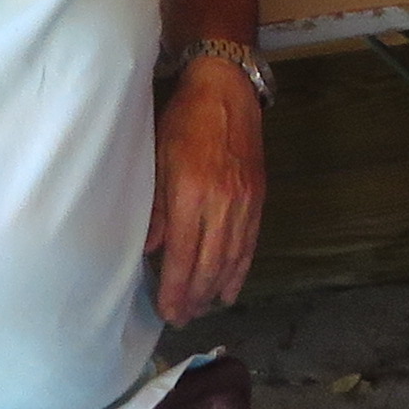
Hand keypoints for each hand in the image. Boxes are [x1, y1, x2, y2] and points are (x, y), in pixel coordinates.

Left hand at [151, 57, 267, 321]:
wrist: (226, 90)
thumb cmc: (184, 120)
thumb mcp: (157, 157)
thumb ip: (156, 207)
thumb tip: (150, 250)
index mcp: (191, 192)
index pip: (184, 254)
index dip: (176, 288)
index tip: (168, 311)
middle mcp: (222, 202)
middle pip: (210, 264)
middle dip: (195, 296)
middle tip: (182, 318)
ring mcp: (245, 202)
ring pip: (232, 258)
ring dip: (217, 289)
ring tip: (202, 309)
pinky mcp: (258, 197)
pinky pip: (249, 244)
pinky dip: (240, 270)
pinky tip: (230, 289)